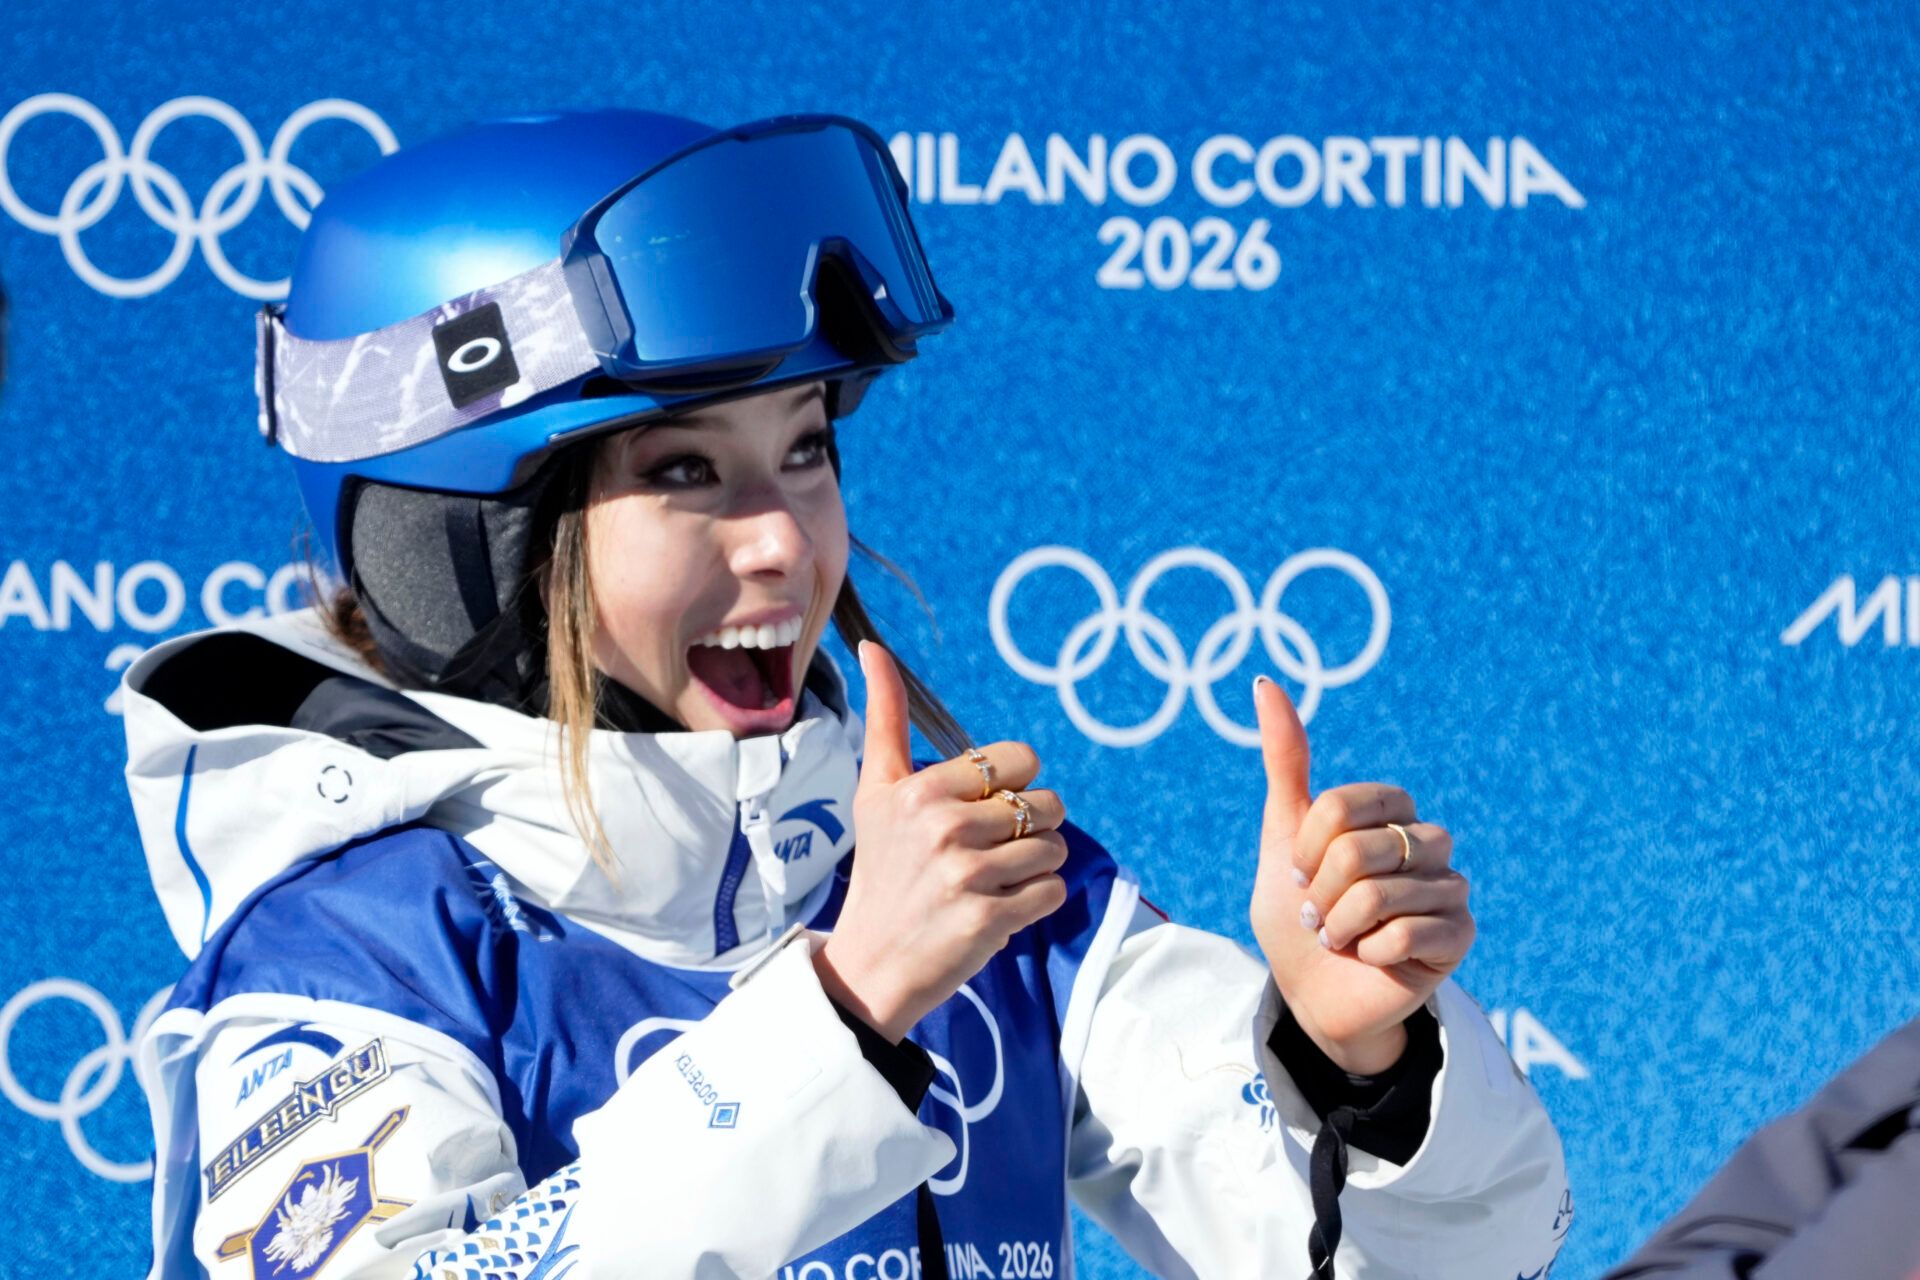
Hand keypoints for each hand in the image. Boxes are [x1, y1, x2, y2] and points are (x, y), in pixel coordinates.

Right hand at [813, 640, 1070, 1041]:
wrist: (872, 962)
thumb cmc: (882, 869)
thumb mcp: (875, 790)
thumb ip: (884, 717)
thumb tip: (872, 645)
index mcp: (921, 788)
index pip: (1019, 758)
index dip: (1012, 784)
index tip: (979, 809)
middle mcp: (944, 825)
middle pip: (1046, 803)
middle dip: (1030, 827)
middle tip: (988, 851)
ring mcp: (968, 873)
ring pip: (1056, 847)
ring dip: (1035, 866)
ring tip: (992, 881)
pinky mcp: (990, 918)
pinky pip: (1054, 890)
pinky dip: (1036, 901)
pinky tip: (999, 908)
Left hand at [1249, 676, 1474, 1074]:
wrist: (1313, 994)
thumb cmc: (1298, 916)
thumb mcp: (1281, 836)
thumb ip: (1286, 762)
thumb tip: (1265, 683)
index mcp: (1389, 811)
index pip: (1341, 806)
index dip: (1305, 847)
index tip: (1298, 873)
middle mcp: (1425, 840)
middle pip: (1359, 848)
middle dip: (1320, 891)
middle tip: (1321, 914)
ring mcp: (1448, 886)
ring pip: (1380, 892)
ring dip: (1342, 925)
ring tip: (1344, 937)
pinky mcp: (1460, 934)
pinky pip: (1407, 932)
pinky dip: (1371, 950)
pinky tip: (1374, 957)